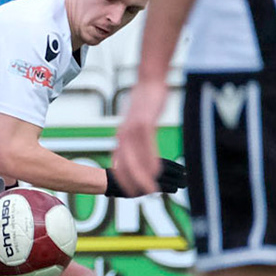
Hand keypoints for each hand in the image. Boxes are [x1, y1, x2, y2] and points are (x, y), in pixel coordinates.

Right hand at [104, 158, 186, 196]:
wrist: (110, 181)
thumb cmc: (121, 175)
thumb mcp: (134, 168)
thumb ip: (145, 170)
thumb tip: (155, 175)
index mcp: (147, 160)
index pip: (166, 163)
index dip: (176, 167)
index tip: (183, 170)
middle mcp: (149, 167)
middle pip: (169, 170)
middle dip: (179, 175)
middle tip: (187, 177)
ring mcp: (149, 176)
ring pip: (168, 178)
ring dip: (178, 182)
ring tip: (184, 184)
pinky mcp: (148, 186)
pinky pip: (163, 186)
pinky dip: (170, 187)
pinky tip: (174, 189)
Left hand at [113, 79, 167, 197]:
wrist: (149, 80)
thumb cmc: (145, 101)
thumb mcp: (136, 121)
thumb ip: (135, 136)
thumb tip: (138, 150)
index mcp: (121, 135)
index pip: (119, 162)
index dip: (123, 178)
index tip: (129, 192)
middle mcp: (124, 134)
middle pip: (125, 164)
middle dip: (132, 182)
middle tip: (141, 196)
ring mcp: (133, 128)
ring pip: (136, 158)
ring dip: (143, 175)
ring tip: (151, 190)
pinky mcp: (145, 122)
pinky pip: (147, 145)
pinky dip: (151, 159)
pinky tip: (156, 171)